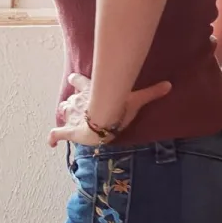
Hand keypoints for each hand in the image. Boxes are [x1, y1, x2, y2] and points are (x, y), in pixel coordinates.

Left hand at [48, 73, 171, 146]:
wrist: (103, 122)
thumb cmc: (117, 108)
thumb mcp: (135, 99)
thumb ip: (151, 93)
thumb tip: (169, 85)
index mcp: (89, 91)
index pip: (79, 81)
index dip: (76, 81)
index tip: (73, 79)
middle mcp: (77, 101)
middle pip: (69, 98)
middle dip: (70, 102)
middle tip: (73, 106)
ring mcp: (71, 116)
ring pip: (62, 111)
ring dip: (64, 115)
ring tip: (67, 120)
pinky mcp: (68, 131)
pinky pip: (56, 134)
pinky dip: (53, 138)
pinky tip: (52, 143)